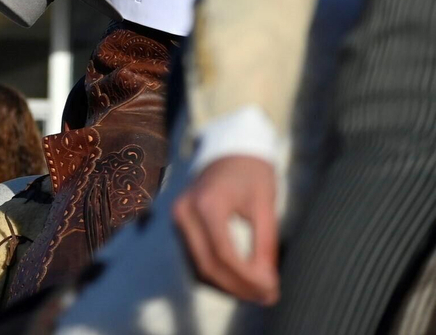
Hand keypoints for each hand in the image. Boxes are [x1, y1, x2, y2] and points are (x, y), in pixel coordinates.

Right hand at [172, 155, 279, 304]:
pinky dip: (217, 275)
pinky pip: (196, 259)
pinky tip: (240, 280)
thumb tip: (268, 285)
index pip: (224, 253)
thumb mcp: (264, 206)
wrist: (229, 151)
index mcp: (207, 203)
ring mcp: (178, 218)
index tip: (271, 291)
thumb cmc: (252, 174)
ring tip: (256, 293)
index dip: (247, 279)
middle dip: (238, 288)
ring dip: (227, 286)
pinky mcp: (180, 225)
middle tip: (266, 298)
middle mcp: (185, 212)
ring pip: (199, 267)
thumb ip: (265, 245)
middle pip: (207, 265)